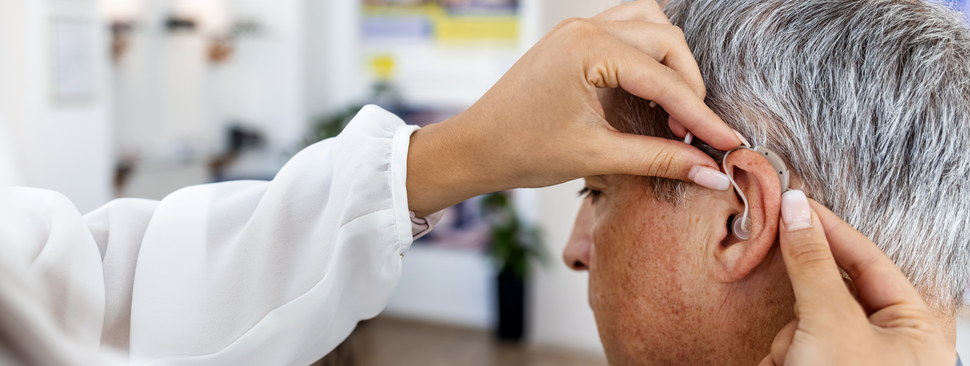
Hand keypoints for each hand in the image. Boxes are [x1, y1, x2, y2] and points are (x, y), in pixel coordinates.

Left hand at [406, 1, 740, 215]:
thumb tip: (712, 173)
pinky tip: (652, 89)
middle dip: (690, 88)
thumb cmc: (521, 150)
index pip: (664, 80)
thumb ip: (659, 160)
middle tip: (695, 135)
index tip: (728, 143)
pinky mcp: (575, 38)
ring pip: (651, 27)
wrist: (474, 147)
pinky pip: (628, 29)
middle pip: (667, 42)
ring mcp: (579, 28)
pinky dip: (649, 54)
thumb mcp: (596, 158)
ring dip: (673, 65)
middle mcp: (585, 28)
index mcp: (588, 49)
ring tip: (676, 111)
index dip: (701, 115)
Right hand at [759, 190, 956, 365]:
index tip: (796, 205)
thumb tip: (795, 211)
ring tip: (795, 360)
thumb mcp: (831, 322)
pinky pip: (793, 345)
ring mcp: (851, 360)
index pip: (869, 262)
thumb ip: (812, 264)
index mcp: (913, 330)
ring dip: (789, 338)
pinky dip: (781, 356)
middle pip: (832, 291)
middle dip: (805, 301)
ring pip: (806, 320)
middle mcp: (886, 345)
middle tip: (789, 288)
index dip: (830, 231)